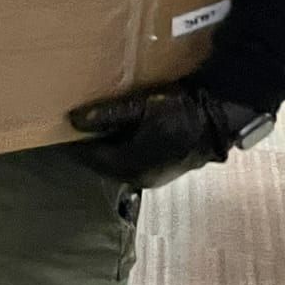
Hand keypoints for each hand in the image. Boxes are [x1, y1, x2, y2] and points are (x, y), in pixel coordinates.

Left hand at [69, 84, 267, 188]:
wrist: (220, 116)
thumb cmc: (179, 110)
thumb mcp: (140, 107)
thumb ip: (107, 115)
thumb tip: (73, 120)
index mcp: (131, 166)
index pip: (91, 158)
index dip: (77, 143)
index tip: (64, 128)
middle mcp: (141, 177)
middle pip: (104, 163)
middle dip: (91, 145)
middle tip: (79, 125)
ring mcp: (155, 176)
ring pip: (120, 162)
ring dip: (109, 146)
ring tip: (98, 126)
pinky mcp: (166, 169)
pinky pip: (134, 160)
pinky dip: (124, 148)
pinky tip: (123, 130)